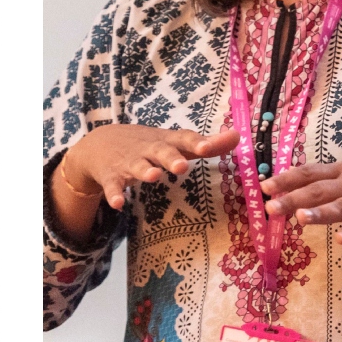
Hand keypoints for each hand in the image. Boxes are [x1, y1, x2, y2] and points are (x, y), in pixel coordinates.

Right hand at [49, 122, 237, 238]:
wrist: (102, 144)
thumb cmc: (149, 145)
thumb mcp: (175, 142)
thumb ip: (206, 144)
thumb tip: (239, 137)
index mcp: (167, 141)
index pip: (184, 138)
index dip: (196, 142)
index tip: (208, 147)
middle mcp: (149, 149)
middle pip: (161, 151)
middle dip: (170, 157)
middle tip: (181, 166)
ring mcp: (129, 162)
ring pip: (137, 166)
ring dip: (144, 171)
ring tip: (153, 176)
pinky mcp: (112, 176)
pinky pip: (113, 186)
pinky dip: (114, 194)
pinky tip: (117, 204)